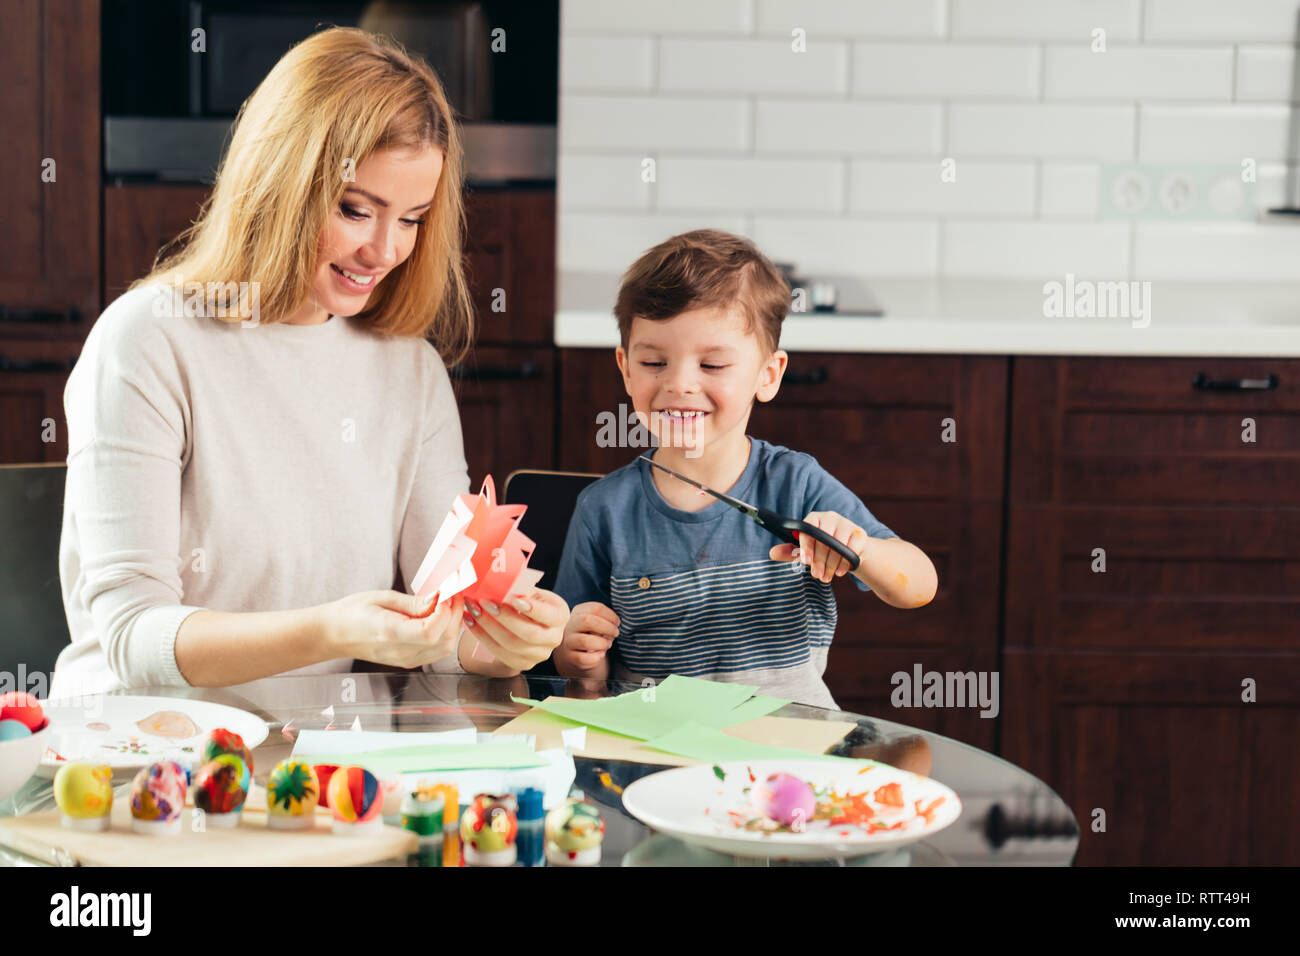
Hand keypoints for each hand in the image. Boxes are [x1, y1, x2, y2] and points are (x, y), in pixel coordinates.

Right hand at [321, 590, 464, 668]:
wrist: (335, 634)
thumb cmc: (353, 612)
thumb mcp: (382, 598)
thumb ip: (413, 602)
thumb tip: (438, 599)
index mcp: (390, 633)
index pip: (430, 631)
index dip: (445, 612)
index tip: (445, 594)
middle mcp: (401, 652)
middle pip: (444, 642)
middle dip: (454, 616)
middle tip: (452, 595)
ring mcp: (406, 660)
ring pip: (445, 649)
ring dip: (452, 625)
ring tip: (447, 604)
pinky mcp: (409, 661)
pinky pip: (437, 651)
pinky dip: (445, 634)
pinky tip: (439, 617)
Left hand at [463, 589, 569, 671]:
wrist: (530, 622)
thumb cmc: (531, 602)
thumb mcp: (532, 592)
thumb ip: (521, 589)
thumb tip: (502, 583)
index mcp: (560, 616)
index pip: (549, 615)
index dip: (532, 609)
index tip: (513, 599)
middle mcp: (553, 638)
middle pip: (529, 634)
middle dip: (503, 618)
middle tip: (483, 602)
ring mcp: (539, 655)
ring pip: (512, 645)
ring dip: (488, 627)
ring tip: (472, 610)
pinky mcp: (523, 664)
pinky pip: (500, 653)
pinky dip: (483, 637)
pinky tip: (471, 623)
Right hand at [557, 601, 619, 673]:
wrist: (577, 650)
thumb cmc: (593, 633)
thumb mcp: (598, 623)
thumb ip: (605, 620)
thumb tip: (615, 625)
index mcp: (579, 612)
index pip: (595, 608)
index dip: (611, 615)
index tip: (617, 623)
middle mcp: (571, 625)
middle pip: (587, 621)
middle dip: (607, 627)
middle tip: (616, 633)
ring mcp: (568, 641)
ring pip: (584, 641)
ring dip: (602, 643)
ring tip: (608, 644)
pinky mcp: (570, 656)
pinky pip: (582, 658)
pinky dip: (595, 658)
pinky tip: (601, 655)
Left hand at [768, 510, 866, 583]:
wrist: (848, 550)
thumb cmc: (822, 549)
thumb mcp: (806, 550)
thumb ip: (790, 551)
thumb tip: (772, 553)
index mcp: (813, 519)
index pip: (808, 529)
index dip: (806, 546)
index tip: (805, 561)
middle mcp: (830, 517)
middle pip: (824, 539)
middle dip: (820, 560)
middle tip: (817, 575)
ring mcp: (846, 524)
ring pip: (839, 545)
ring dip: (832, 563)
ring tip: (827, 576)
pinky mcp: (859, 533)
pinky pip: (853, 548)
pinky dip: (846, 562)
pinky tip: (840, 571)